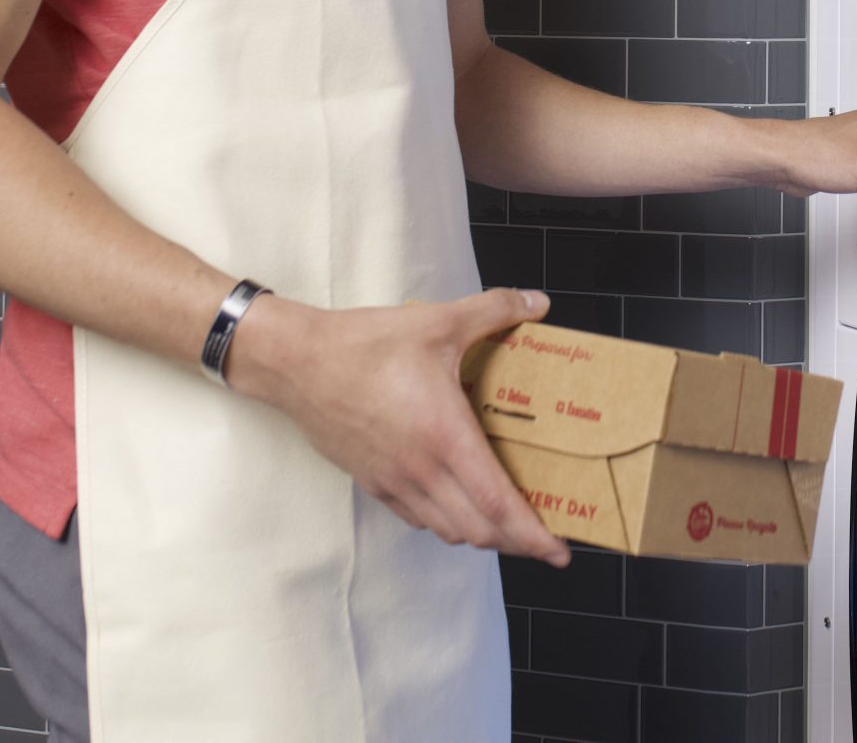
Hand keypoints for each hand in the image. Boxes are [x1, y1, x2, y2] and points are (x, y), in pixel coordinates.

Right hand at [227, 286, 569, 566]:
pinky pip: (419, 518)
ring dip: (482, 534)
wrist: (296, 364)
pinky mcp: (373, 482)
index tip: (560, 553)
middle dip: (517, 540)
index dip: (533, 535)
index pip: (498, 504)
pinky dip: (446, 521)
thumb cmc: (365, 345)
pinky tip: (457, 503)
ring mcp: (394, 481)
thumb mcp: (438, 321)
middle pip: (479, 530)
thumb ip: (494, 310)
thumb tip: (537, 302)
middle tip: (544, 534)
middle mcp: (422, 470)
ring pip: (448, 530)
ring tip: (507, 522)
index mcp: (444, 436)